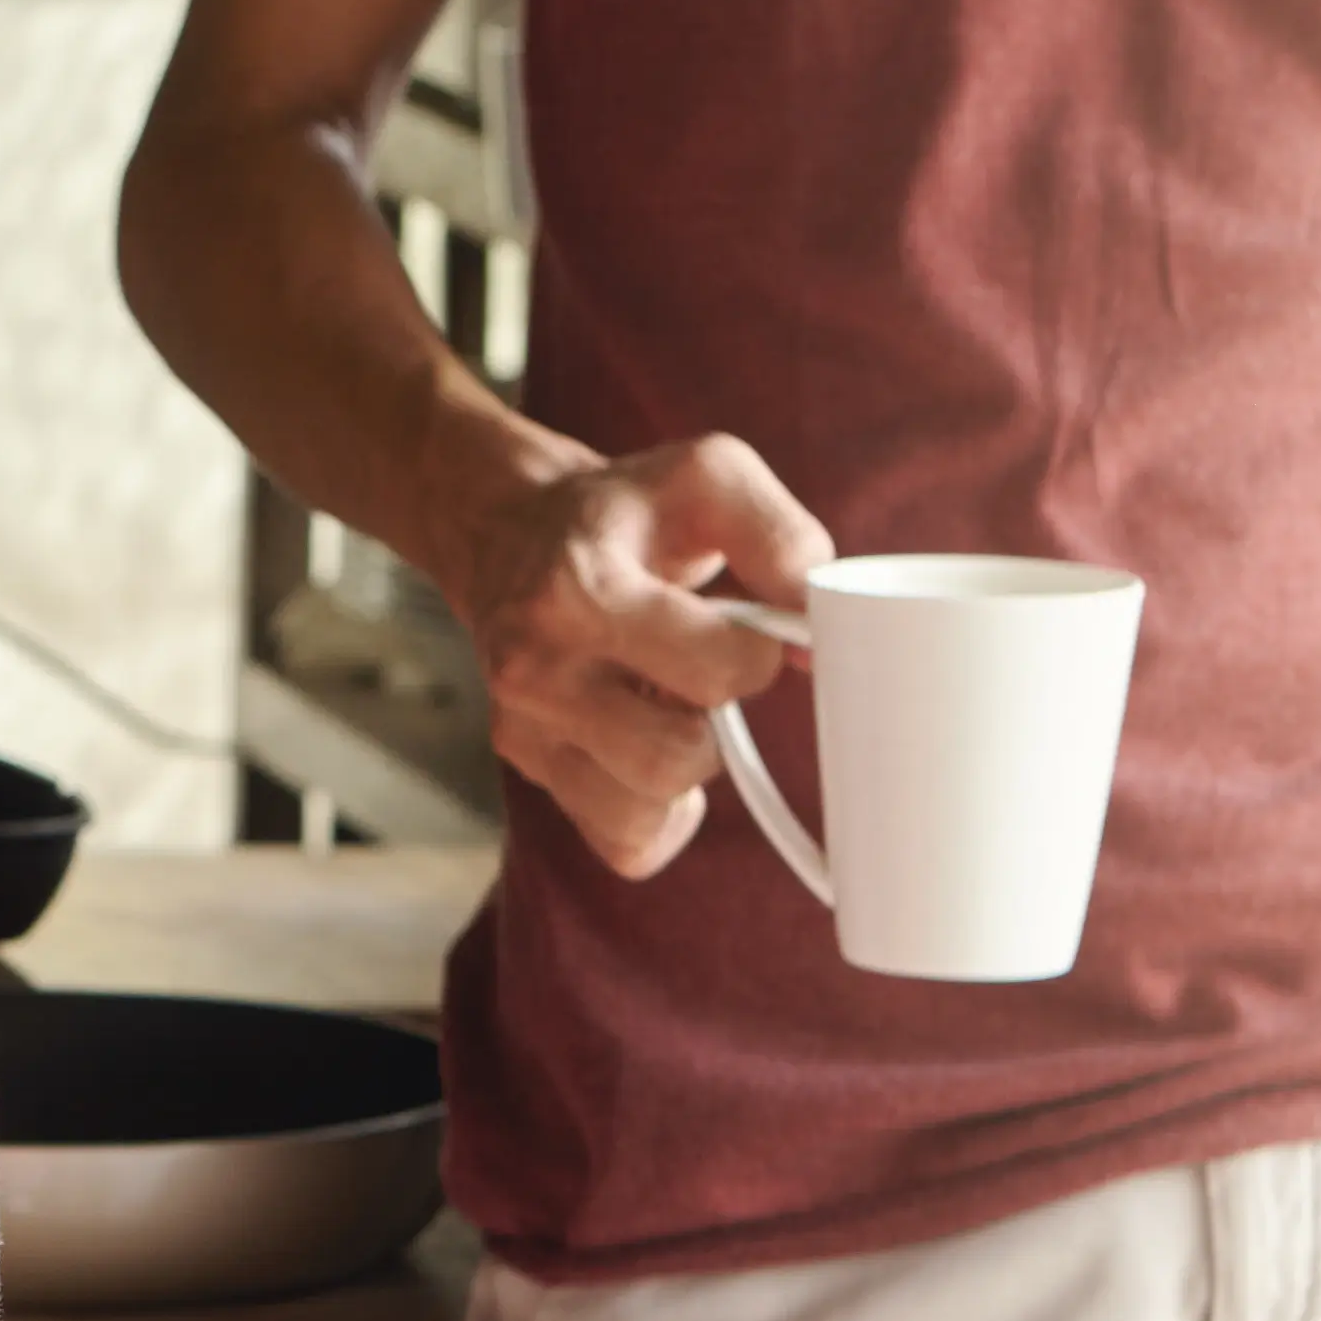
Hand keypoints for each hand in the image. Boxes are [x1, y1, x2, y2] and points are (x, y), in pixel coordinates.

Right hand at [432, 434, 835, 876]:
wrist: (506, 530)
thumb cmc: (622, 510)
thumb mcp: (708, 476)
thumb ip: (779, 536)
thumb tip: (815, 628)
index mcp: (581, 592)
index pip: (716, 671)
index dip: (757, 655)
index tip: (747, 630)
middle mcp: (536, 670)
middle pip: (674, 760)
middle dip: (716, 725)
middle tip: (704, 678)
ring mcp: (522, 729)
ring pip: (643, 814)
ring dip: (684, 773)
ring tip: (670, 711)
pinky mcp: (526, 767)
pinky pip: (623, 844)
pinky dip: (658, 819)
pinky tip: (649, 756)